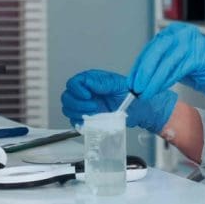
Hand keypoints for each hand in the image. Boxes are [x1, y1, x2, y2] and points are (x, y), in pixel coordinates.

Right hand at [61, 69, 177, 133]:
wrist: (137, 108)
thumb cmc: (129, 94)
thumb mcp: (118, 84)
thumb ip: (103, 83)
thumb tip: (89, 83)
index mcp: (91, 81)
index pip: (74, 83)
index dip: (77, 90)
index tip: (88, 96)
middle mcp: (85, 92)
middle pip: (67, 97)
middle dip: (77, 103)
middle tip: (93, 107)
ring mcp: (85, 105)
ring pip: (68, 109)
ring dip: (78, 113)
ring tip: (93, 114)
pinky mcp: (87, 118)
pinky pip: (75, 121)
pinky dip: (80, 122)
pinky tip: (90, 121)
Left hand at [128, 23, 204, 112]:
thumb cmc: (200, 73)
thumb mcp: (174, 64)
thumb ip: (158, 64)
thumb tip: (137, 76)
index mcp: (175, 32)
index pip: (152, 47)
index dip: (140, 64)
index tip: (132, 79)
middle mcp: (185, 33)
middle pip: (157, 50)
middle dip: (144, 71)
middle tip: (136, 87)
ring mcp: (195, 42)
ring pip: (167, 61)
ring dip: (154, 79)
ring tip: (146, 92)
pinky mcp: (202, 55)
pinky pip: (179, 68)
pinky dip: (167, 80)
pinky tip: (159, 88)